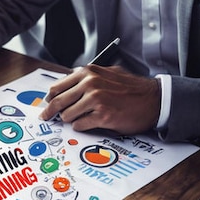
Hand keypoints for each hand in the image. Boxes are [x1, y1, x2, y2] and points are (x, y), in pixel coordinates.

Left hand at [39, 65, 160, 134]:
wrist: (154, 99)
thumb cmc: (130, 89)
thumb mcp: (107, 74)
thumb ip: (86, 79)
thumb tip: (64, 89)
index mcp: (88, 72)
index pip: (57, 88)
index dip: (49, 99)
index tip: (45, 106)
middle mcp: (89, 83)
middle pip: (57, 102)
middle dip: (51, 112)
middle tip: (45, 118)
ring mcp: (95, 99)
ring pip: (67, 115)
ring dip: (71, 120)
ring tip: (81, 118)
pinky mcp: (102, 115)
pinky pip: (79, 125)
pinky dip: (82, 127)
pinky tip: (90, 123)